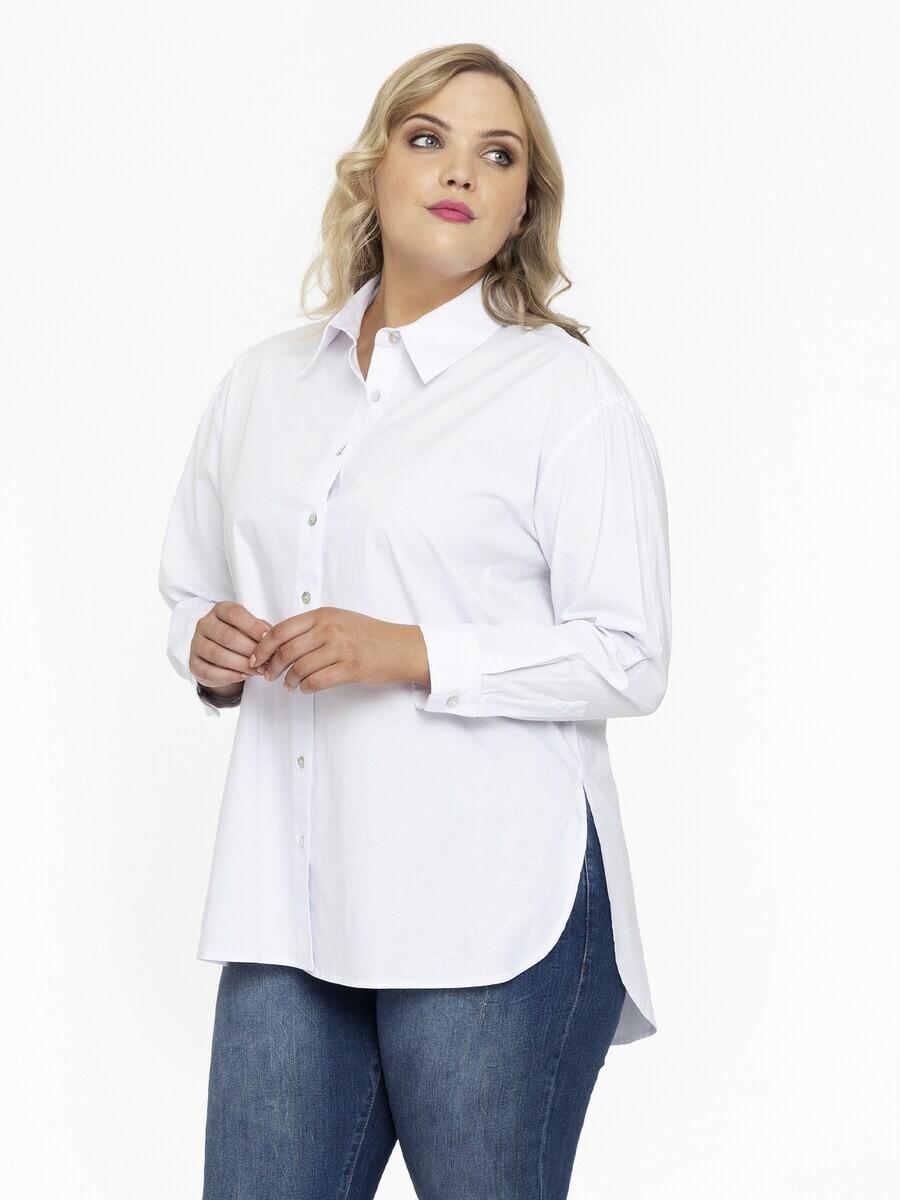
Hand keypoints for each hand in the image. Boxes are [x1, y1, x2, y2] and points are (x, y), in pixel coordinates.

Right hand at [190, 601, 271, 690]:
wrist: (220, 657)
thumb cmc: (240, 638)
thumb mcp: (251, 629)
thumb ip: (261, 631)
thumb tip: (273, 640)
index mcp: (220, 610)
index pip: (234, 614)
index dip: (253, 626)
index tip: (268, 637)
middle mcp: (205, 624)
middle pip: (227, 636)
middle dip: (250, 650)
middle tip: (266, 660)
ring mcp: (196, 643)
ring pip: (218, 654)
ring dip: (241, 665)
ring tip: (258, 670)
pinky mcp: (193, 663)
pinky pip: (209, 671)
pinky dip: (229, 676)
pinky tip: (243, 676)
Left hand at [248, 607, 429, 693]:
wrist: (402, 647)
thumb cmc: (370, 635)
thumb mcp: (340, 620)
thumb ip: (313, 627)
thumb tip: (280, 641)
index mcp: (324, 615)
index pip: (281, 629)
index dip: (264, 646)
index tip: (257, 658)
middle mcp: (330, 629)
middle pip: (286, 650)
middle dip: (272, 666)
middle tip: (269, 675)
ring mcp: (341, 648)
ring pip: (300, 667)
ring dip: (289, 680)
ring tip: (289, 685)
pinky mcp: (350, 668)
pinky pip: (316, 681)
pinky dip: (306, 688)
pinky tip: (305, 688)